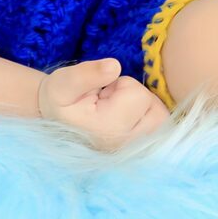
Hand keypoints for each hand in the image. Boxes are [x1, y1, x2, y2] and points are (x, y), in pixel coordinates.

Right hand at [36, 57, 167, 151]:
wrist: (55, 120)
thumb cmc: (60, 100)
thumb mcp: (64, 82)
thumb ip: (87, 74)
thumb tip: (114, 66)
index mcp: (107, 131)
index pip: (138, 97)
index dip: (122, 86)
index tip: (101, 94)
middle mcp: (124, 147)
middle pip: (157, 112)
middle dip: (138, 98)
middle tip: (113, 100)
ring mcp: (133, 152)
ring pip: (162, 121)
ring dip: (145, 108)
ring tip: (120, 108)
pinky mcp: (139, 153)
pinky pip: (162, 131)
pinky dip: (150, 118)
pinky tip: (130, 117)